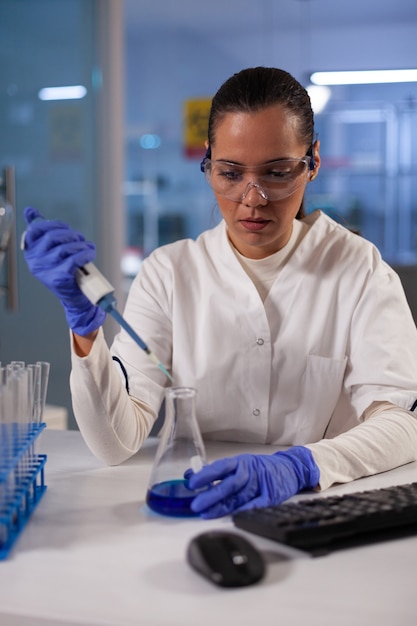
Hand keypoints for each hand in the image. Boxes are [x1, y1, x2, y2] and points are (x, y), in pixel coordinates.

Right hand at [23, 207, 105, 335]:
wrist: (75, 298)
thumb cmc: (64, 270)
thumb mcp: (51, 251)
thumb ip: (43, 232)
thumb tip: (30, 211)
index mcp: (30, 252)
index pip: (35, 230)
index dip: (53, 225)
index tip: (66, 228)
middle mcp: (35, 262)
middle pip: (53, 237)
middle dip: (71, 235)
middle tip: (81, 239)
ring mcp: (46, 271)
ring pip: (65, 248)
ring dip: (81, 245)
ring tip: (87, 248)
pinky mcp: (59, 278)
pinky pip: (74, 259)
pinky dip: (85, 254)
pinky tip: (90, 254)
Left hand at [187, 446, 319, 518]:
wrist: (291, 468)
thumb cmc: (261, 467)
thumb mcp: (240, 464)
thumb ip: (217, 471)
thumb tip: (191, 476)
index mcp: (241, 462)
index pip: (221, 467)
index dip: (206, 474)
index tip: (192, 483)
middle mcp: (250, 472)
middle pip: (230, 484)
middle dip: (212, 495)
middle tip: (196, 504)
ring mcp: (261, 484)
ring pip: (240, 497)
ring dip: (222, 506)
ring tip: (207, 513)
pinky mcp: (271, 496)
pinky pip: (256, 504)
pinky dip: (245, 510)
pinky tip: (233, 516)